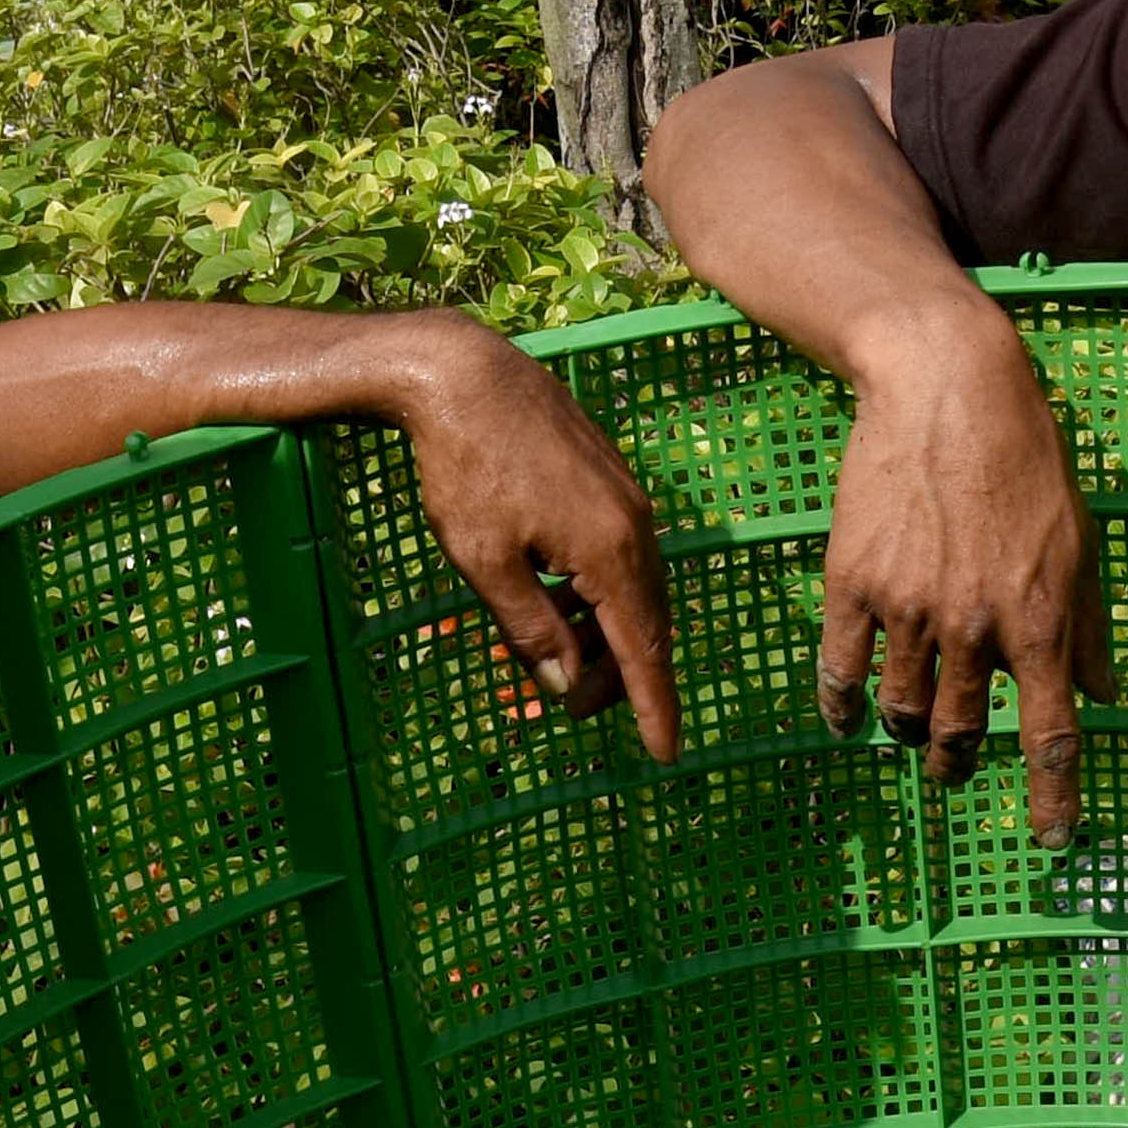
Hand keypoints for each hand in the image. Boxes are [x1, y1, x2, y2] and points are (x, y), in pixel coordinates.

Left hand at [374, 316, 677, 761]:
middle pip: (646, 624)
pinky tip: (561, 598)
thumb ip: (530, 629)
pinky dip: (601, 593)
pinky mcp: (610, 478)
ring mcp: (627, 498)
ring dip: (607, 633)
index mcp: (610, 552)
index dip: (654, 707)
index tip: (664, 754)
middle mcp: (634, 526)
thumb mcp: (485, 562)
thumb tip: (564, 683)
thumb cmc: (464, 468)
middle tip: (572, 708)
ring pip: (635, 589)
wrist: (463, 373)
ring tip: (562, 658)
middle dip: (620, 677)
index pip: (643, 651)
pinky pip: (622, 554)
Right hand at [816, 303, 1113, 836]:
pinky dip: (843, 710)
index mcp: (1040, 621)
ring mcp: (908, 610)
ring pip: (903, 713)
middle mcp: (974, 628)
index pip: (1052, 736)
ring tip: (914, 735)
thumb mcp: (1081, 541)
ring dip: (911, 737)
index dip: (1054, 800)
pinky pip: (840, 673)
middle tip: (959, 769)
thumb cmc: (1027, 458)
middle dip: (962, 766)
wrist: (945, 388)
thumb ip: (1090, 626)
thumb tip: (1109, 694)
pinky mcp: (853, 585)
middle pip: (963, 737)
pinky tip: (848, 722)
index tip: (1053, 843)